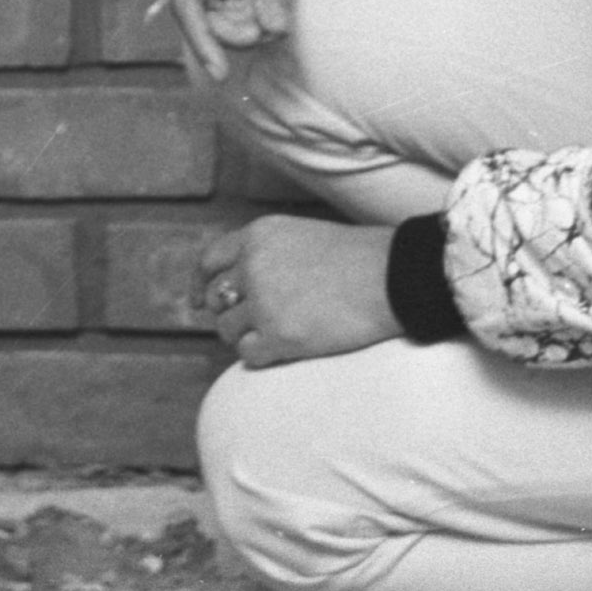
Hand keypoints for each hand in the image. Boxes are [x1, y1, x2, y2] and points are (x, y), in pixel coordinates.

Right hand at [167, 0, 333, 83]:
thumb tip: (274, 32)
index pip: (187, 3)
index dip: (202, 40)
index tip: (220, 72)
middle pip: (205, 16)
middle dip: (238, 27)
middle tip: (274, 24)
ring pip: (222, 16)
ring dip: (250, 21)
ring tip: (276, 2)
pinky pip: (236, 8)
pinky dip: (256, 11)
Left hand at [196, 215, 406, 368]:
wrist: (389, 278)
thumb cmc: (355, 258)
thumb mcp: (300, 237)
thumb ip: (267, 254)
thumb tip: (239, 284)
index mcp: (257, 235)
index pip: (209, 261)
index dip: (203, 284)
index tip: (202, 303)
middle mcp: (253, 265)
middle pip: (218, 299)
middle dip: (229, 313)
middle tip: (253, 323)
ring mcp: (264, 302)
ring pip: (228, 330)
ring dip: (248, 336)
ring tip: (279, 333)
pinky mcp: (280, 337)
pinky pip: (248, 354)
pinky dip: (261, 355)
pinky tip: (284, 348)